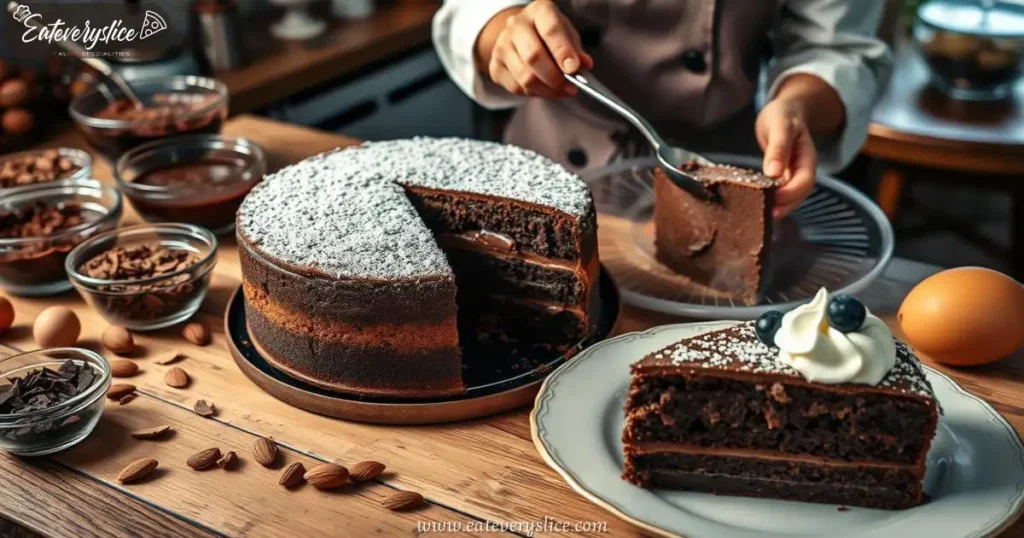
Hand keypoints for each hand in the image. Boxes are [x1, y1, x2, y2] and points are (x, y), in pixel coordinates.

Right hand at [476, 0, 592, 98]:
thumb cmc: (549, 33)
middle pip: (533, 56)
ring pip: (524, 77)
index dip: (563, 51)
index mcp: (539, 11)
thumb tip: (584, 66)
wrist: (521, 33)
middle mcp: (516, 25)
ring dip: (546, 90)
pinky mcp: (495, 65)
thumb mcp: (567, 33)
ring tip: (561, 91)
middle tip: (570, 87)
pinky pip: (515, 87)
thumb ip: (576, 49)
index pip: (550, 30)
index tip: (574, 69)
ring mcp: (502, 45)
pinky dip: (534, 93)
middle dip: (554, 77)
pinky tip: (544, 90)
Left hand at [755, 98, 816, 218]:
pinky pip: (779, 190)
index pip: (805, 182)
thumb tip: (773, 173)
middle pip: (799, 193)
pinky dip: (770, 198)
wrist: (783, 110)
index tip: (774, 200)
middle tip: (766, 215)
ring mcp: (792, 173)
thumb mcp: (780, 126)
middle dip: (785, 206)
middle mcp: (801, 168)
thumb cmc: (783, 114)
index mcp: (807, 158)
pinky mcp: (780, 175)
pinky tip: (758, 203)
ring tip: (762, 214)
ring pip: (789, 195)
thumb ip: (778, 148)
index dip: (791, 194)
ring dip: (778, 206)